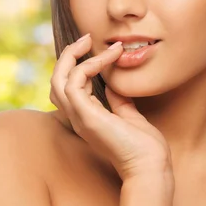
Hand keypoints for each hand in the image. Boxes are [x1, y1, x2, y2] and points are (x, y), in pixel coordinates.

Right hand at [49, 33, 172, 181]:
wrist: (150, 167)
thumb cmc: (144, 148)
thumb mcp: (129, 116)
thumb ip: (119, 101)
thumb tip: (114, 84)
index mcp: (85, 117)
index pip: (66, 87)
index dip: (76, 65)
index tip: (95, 48)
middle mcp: (76, 117)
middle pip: (55, 81)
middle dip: (67, 56)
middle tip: (85, 38)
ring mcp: (78, 117)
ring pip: (58, 79)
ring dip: (73, 56)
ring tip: (89, 41)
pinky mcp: (86, 115)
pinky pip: (75, 82)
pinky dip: (88, 65)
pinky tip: (107, 58)